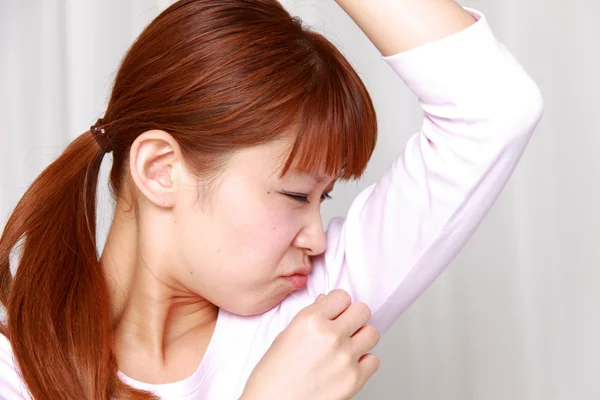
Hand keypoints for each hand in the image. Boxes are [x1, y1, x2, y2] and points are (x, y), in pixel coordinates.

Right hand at [241, 290, 379, 399]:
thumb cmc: (271, 377)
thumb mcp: (284, 337)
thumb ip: (310, 317)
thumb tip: (326, 302)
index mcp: (310, 320)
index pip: (342, 296)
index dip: (338, 304)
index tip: (335, 312)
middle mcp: (330, 336)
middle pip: (362, 310)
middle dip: (354, 317)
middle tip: (344, 327)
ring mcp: (345, 358)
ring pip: (372, 333)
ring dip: (361, 338)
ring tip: (347, 346)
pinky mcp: (354, 379)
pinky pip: (373, 360)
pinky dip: (364, 362)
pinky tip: (348, 365)